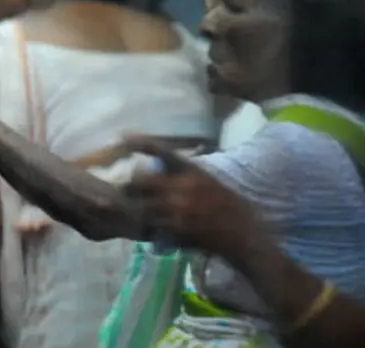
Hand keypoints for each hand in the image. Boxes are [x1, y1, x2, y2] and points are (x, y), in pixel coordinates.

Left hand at [123, 137, 261, 254]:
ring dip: (132, 206)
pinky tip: (140, 225)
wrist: (241, 229)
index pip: (161, 151)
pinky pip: (150, 225)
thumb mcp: (206, 179)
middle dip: (129, 185)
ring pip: (141, 204)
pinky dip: (143, 225)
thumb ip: (183, 173)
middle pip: (141, 180)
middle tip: (123, 189)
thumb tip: (159, 167)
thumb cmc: (225, 202)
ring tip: (125, 208)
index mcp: (190, 170)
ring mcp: (177, 208)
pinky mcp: (176, 228)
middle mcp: (182, 186)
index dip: (141, 142)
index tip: (123, 136)